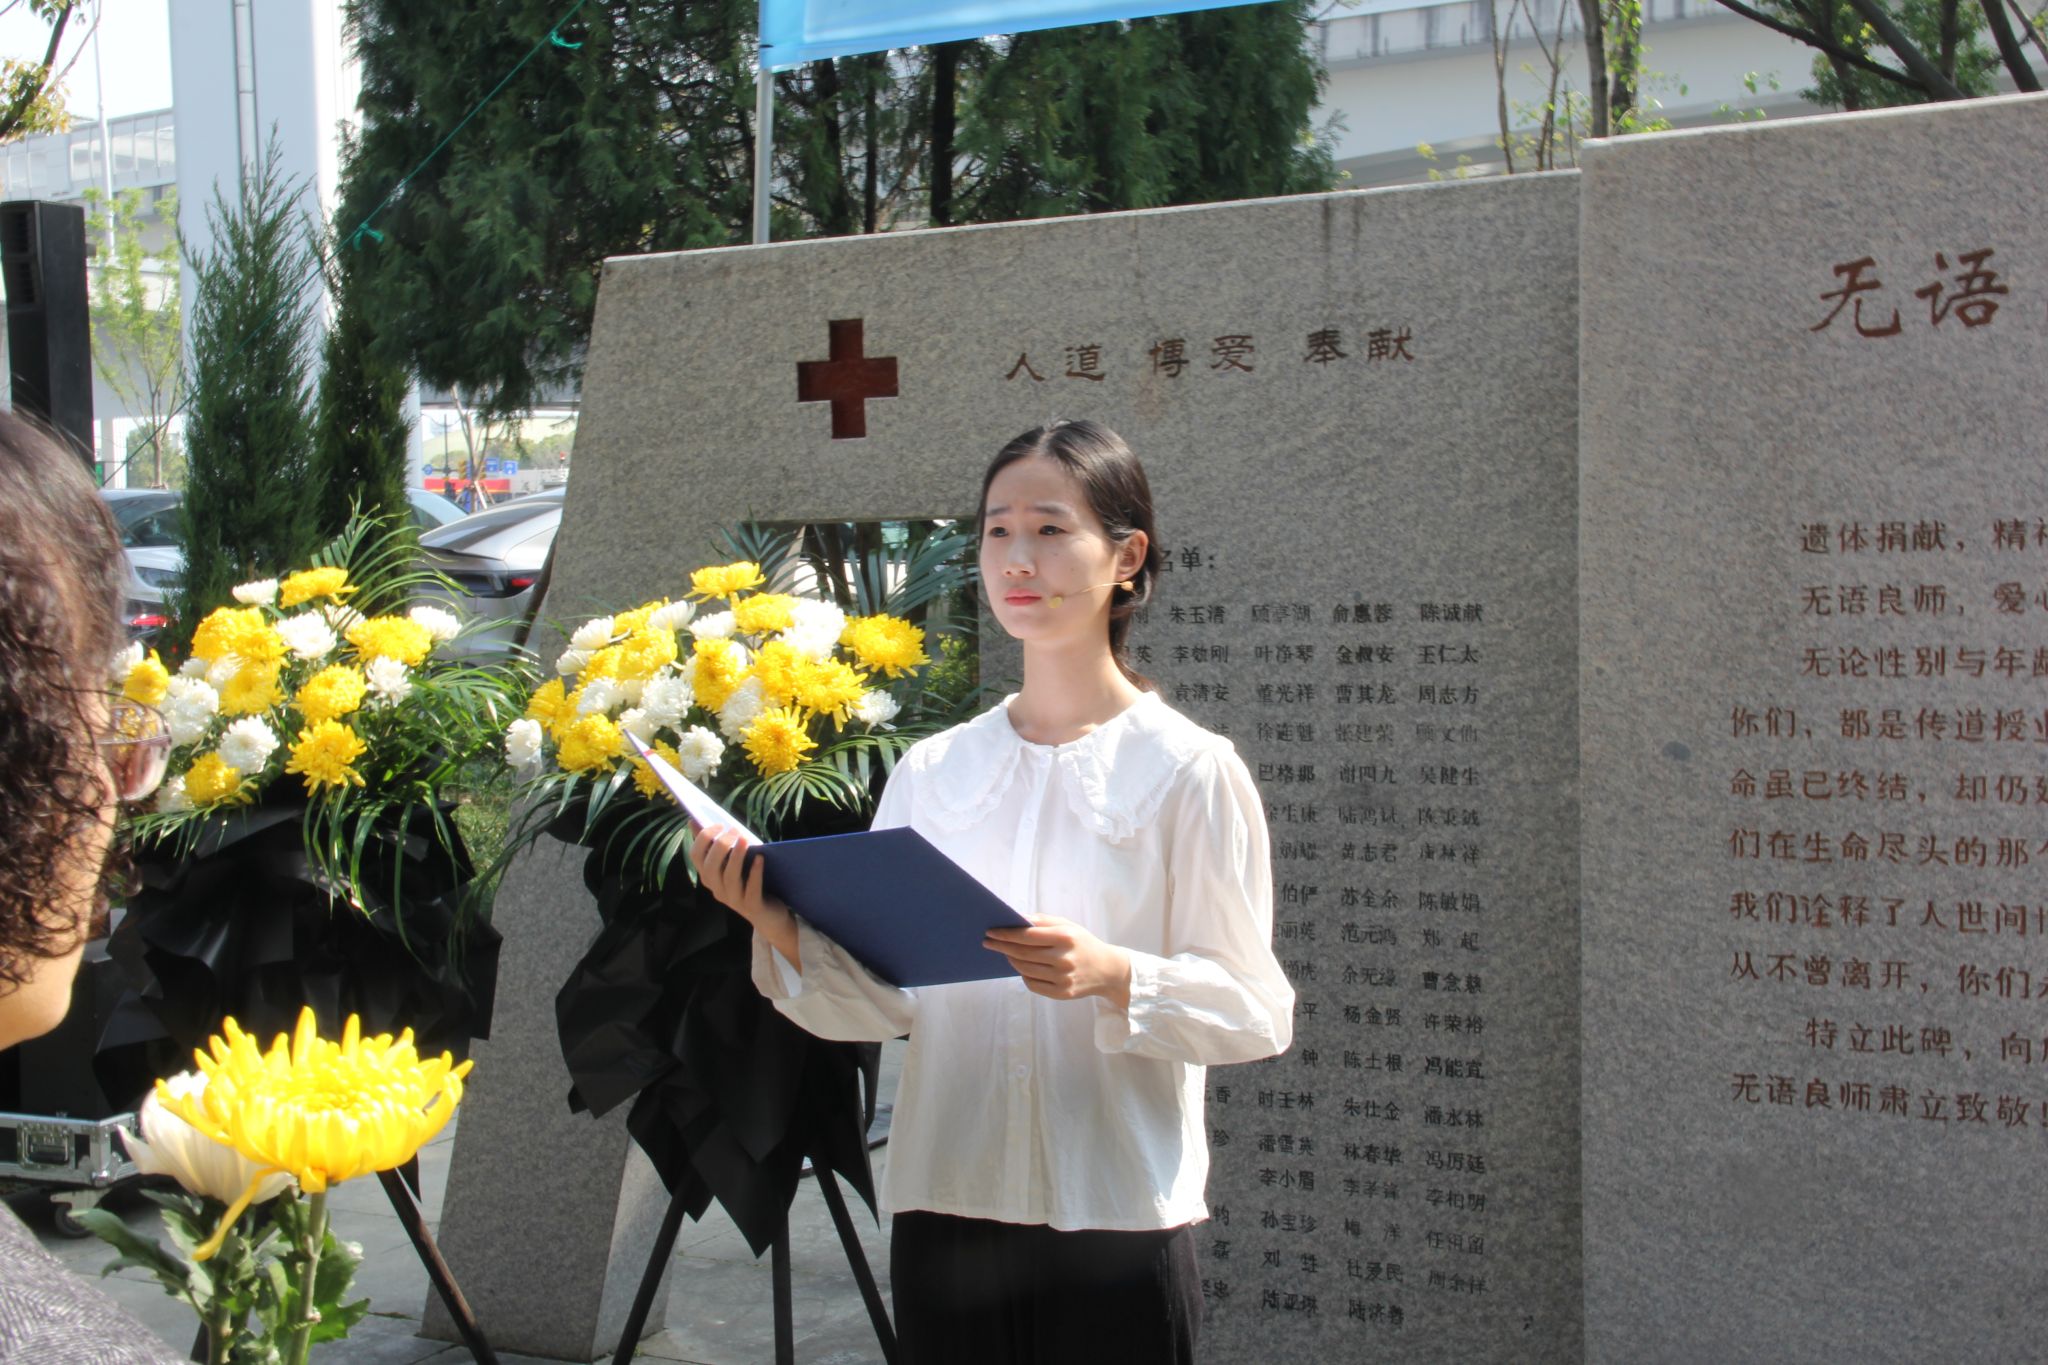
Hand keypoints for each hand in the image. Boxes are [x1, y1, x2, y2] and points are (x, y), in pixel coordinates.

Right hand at [687, 822, 800, 969]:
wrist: (769, 915)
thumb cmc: (749, 882)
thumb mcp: (732, 863)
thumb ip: (716, 845)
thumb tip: (694, 821)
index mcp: (710, 876)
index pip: (695, 856)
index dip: (703, 838)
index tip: (719, 824)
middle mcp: (717, 889)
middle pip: (710, 867)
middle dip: (720, 846)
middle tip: (733, 830)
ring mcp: (734, 900)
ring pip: (729, 878)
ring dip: (736, 857)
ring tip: (744, 839)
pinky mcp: (753, 906)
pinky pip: (751, 890)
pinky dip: (755, 873)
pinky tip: (759, 858)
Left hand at [983, 916, 1130, 1008]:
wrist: (1107, 970)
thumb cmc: (1082, 943)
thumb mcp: (1068, 926)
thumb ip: (1042, 921)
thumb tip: (1015, 919)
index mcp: (1065, 937)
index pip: (1027, 935)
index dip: (1005, 934)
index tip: (991, 931)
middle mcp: (1064, 958)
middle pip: (1022, 953)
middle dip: (1002, 947)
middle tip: (988, 942)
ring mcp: (1063, 978)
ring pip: (1025, 969)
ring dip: (1011, 960)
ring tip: (1006, 953)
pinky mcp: (1062, 993)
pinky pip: (1032, 984)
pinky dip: (1024, 975)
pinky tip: (1022, 968)